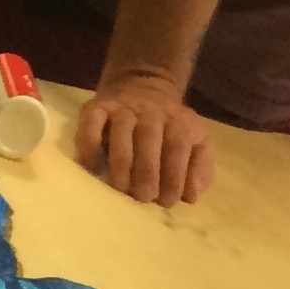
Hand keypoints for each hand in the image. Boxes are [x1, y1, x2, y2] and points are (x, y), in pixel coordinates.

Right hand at [77, 71, 215, 208]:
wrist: (143, 87)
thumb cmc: (168, 131)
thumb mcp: (195, 144)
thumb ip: (199, 168)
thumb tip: (191, 196)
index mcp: (178, 121)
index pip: (177, 146)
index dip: (173, 176)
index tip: (166, 200)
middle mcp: (151, 112)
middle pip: (149, 139)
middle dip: (147, 173)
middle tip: (143, 197)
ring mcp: (122, 109)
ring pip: (121, 133)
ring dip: (121, 164)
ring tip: (121, 188)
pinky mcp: (96, 109)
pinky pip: (91, 124)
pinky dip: (89, 147)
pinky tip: (93, 168)